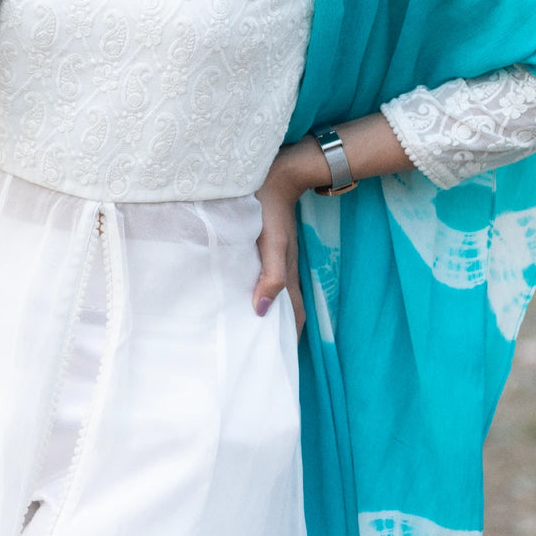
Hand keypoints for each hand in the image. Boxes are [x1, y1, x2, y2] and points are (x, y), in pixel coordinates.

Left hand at [252, 140, 320, 337]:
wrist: (275, 176)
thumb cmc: (270, 210)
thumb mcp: (273, 243)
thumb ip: (270, 276)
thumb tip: (262, 311)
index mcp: (287, 275)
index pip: (292, 317)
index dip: (287, 339)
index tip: (275, 360)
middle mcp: (284, 272)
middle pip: (283, 310)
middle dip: (274, 332)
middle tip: (256, 352)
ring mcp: (276, 261)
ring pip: (273, 295)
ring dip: (265, 314)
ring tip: (247, 331)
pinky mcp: (267, 250)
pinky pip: (265, 279)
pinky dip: (259, 294)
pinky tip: (243, 295)